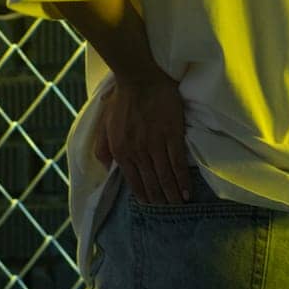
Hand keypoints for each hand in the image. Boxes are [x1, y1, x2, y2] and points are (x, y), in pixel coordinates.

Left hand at [91, 71, 190, 203]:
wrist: (140, 77)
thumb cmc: (122, 98)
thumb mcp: (104, 123)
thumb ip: (102, 147)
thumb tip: (105, 166)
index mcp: (120, 150)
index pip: (133, 181)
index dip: (143, 196)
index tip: (151, 206)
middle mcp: (136, 152)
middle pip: (150, 183)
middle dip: (159, 200)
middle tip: (167, 211)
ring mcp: (155, 144)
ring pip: (164, 177)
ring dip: (172, 194)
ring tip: (179, 206)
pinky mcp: (172, 135)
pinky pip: (177, 163)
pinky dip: (182, 180)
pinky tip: (187, 192)